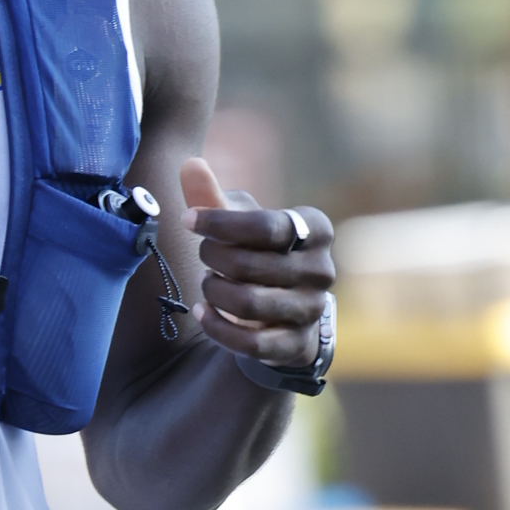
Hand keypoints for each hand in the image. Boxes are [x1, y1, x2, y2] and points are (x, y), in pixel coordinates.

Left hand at [181, 159, 335, 373]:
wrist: (283, 307)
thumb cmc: (257, 251)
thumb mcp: (237, 222)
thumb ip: (211, 197)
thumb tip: (189, 164)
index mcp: (315, 229)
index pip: (266, 226)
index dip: (220, 222)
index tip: (187, 219)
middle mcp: (322, 269)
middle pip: (250, 265)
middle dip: (213, 258)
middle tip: (203, 254)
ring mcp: (313, 309)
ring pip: (248, 303)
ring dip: (214, 291)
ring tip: (207, 283)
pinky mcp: (298, 345)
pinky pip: (252, 343)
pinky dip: (218, 328)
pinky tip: (202, 312)